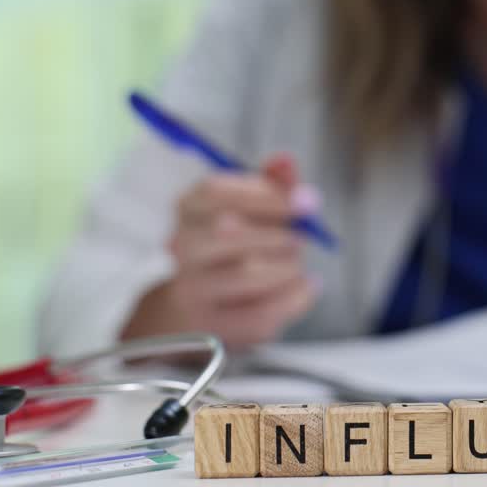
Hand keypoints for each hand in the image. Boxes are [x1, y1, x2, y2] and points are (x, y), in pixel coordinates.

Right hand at [121, 154, 317, 349]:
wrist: (199, 308)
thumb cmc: (235, 247)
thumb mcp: (253, 209)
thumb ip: (272, 183)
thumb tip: (286, 159)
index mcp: (188, 207)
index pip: (217, 192)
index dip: (266, 195)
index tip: (304, 201)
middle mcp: (181, 247)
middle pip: (230, 232)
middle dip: (279, 233)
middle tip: (301, 238)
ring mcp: (193, 290)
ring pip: (248, 273)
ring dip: (287, 266)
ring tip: (296, 263)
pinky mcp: (214, 326)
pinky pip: (262, 312)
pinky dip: (295, 297)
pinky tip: (305, 286)